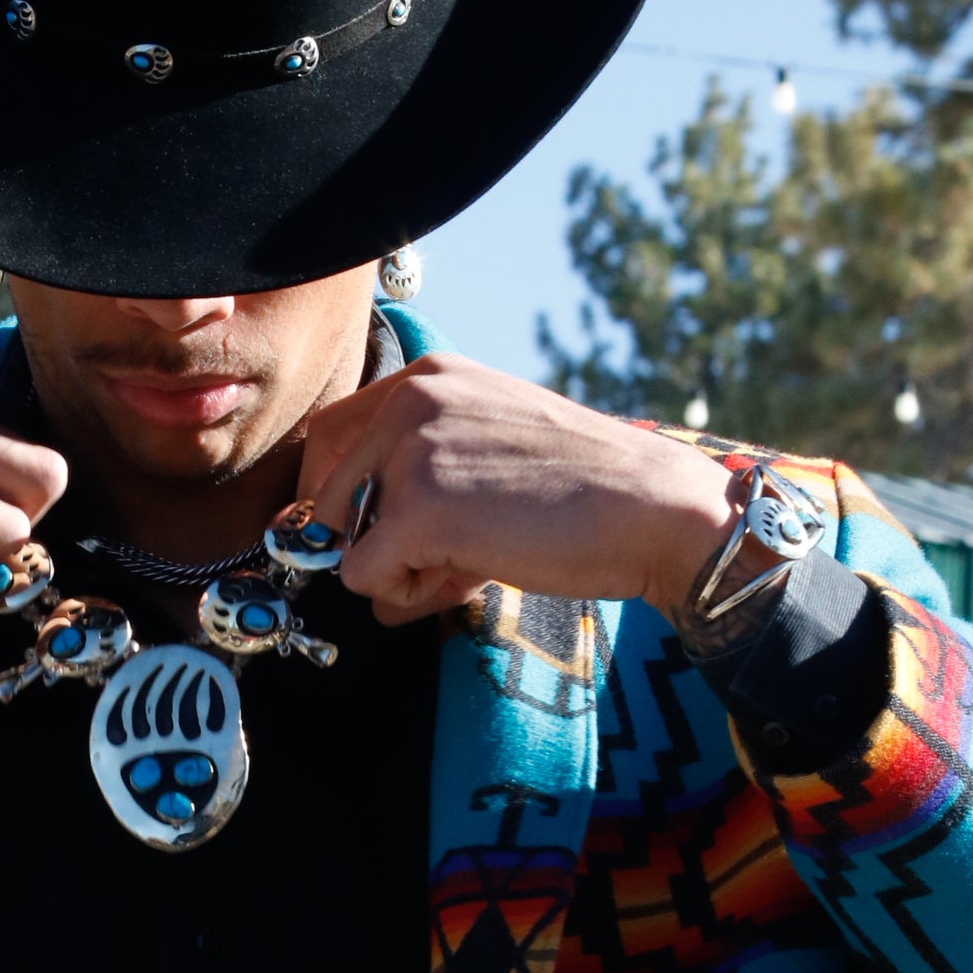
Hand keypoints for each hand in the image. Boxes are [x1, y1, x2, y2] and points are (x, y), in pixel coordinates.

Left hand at [297, 354, 738, 624]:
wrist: (649, 505)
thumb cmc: (581, 485)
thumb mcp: (490, 441)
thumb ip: (419, 467)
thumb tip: (346, 543)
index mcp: (426, 377)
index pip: (329, 434)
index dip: (333, 494)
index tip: (360, 529)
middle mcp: (408, 403)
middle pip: (323, 493)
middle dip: (365, 540)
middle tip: (432, 558)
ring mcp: (410, 455)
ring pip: (344, 541)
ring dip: (396, 571)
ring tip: (468, 564)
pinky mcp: (418, 513)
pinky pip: (362, 578)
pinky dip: (405, 595)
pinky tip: (466, 579)